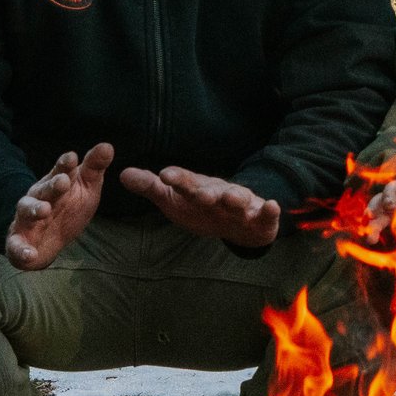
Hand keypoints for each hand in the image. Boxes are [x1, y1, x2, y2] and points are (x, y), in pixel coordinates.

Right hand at [5, 144, 113, 270]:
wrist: (48, 242)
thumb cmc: (68, 208)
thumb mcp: (86, 189)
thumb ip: (94, 168)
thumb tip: (107, 146)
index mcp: (54, 184)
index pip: (60, 171)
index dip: (65, 165)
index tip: (72, 157)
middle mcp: (38, 198)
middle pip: (43, 189)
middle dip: (52, 185)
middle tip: (63, 182)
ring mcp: (26, 219)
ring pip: (26, 211)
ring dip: (34, 210)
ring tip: (44, 211)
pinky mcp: (18, 242)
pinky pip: (17, 246)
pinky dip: (21, 250)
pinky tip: (30, 254)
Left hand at [119, 165, 281, 248]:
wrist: (240, 222)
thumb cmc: (202, 207)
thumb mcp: (174, 199)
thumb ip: (151, 187)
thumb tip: (121, 174)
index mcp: (197, 189)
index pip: (184, 183)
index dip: (176, 180)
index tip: (164, 176)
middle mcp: (218, 193)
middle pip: (211, 191)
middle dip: (205, 192)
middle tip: (198, 194)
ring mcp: (241, 205)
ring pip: (238, 200)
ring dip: (235, 199)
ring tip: (232, 199)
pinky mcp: (260, 218)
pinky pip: (265, 214)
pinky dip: (270, 211)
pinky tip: (274, 207)